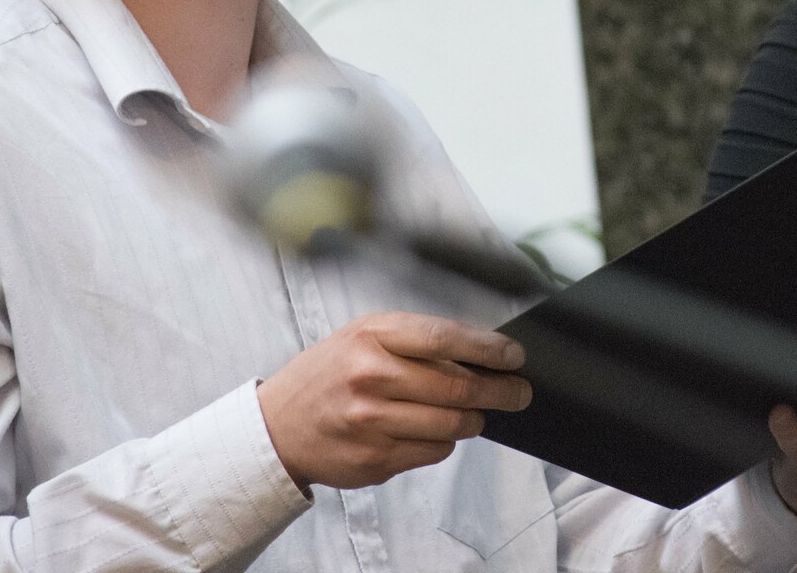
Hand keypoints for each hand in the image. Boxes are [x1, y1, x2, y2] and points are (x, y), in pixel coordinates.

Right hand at [256, 311, 532, 490]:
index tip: (515, 355)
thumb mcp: (364, 337)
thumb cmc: (329, 374)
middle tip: (519, 391)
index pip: (444, 338)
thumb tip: (481, 352)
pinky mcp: (375, 459)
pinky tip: (435, 431)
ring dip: (475, 419)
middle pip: (457, 386)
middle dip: (499, 390)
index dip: (488, 348)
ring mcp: (372, 422)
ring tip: (478, 412)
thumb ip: (416, 341)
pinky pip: (434, 452)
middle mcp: (371, 377)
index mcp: (372, 336)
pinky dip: (445, 442)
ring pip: (452, 424)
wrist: (277, 426)